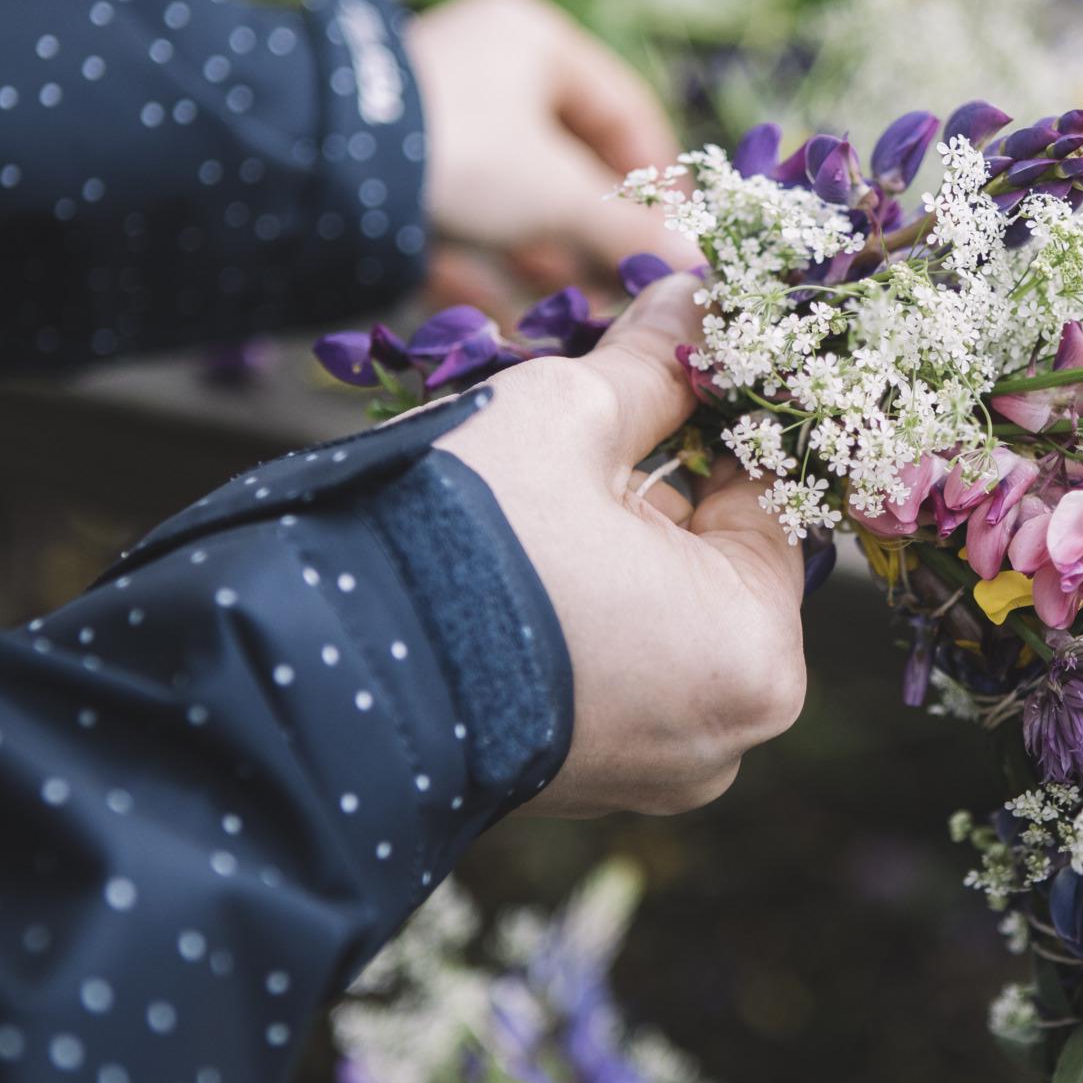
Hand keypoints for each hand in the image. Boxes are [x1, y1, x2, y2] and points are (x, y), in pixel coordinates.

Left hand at [405, 0, 696, 311]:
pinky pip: (453, 214)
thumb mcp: (558, 193)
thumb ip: (630, 230)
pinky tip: (499, 312)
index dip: (657, 180)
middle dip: (593, 227)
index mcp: (533, 38)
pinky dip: (480, 262)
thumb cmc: (462, 153)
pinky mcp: (388, 165)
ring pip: (507, 191)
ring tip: (567, 304)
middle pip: (563, 154)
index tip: (675, 238)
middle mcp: (481, 62)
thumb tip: (699, 265)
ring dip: (540, 251)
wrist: (319, 169)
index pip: (623, 108)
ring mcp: (432, 113)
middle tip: (622, 281)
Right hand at [436, 275, 806, 816]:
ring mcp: (650, 771)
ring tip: (538, 482)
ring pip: (657, 614)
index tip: (684, 359)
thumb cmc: (460, 540)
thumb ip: (652, 362)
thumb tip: (696, 300)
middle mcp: (724, 733)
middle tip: (594, 414)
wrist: (312, 674)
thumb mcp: (566, 417)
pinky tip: (513, 554)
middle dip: (659, 482)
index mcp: (754, 649)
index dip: (724, 414)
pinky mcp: (578, 782)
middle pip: (713, 561)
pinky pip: (608, 669)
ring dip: (612, 542)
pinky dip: (577, 609)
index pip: (770, 497)